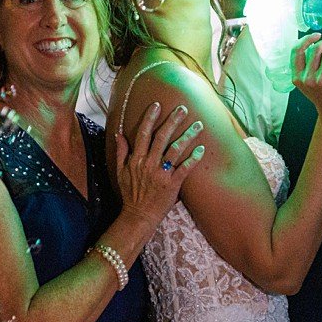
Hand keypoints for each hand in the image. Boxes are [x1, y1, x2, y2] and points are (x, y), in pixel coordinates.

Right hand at [113, 102, 204, 224]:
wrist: (138, 215)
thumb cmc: (130, 193)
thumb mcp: (120, 172)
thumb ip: (121, 152)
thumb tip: (119, 134)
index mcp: (136, 159)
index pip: (143, 133)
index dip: (150, 118)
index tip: (158, 105)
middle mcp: (148, 164)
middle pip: (162, 137)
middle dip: (173, 120)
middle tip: (183, 108)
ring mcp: (161, 174)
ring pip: (176, 150)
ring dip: (188, 136)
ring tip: (198, 124)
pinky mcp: (172, 184)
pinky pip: (185, 168)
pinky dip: (193, 158)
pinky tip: (202, 149)